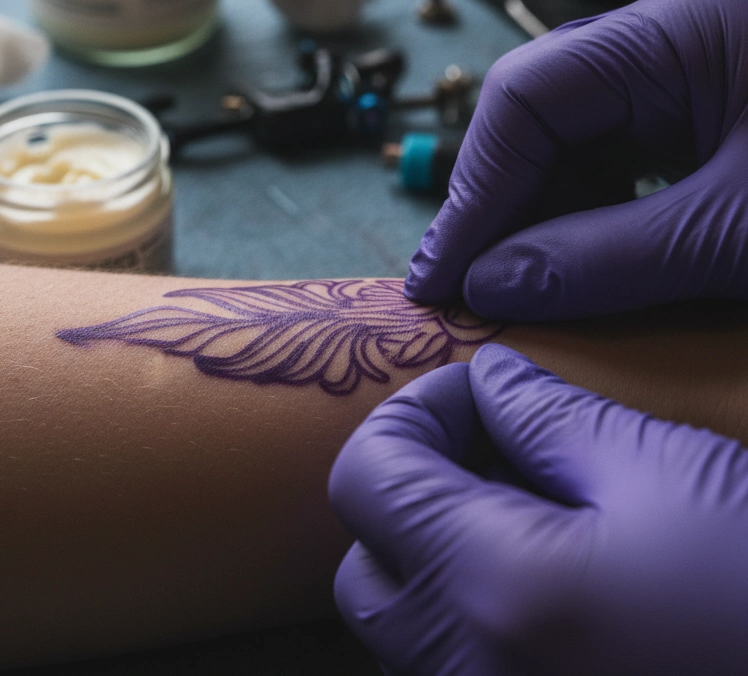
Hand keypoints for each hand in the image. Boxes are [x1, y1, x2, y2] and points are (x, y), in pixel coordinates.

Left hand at [329, 345, 747, 675]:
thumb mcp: (662, 471)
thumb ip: (547, 415)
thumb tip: (488, 380)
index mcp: (488, 589)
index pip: (365, 479)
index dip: (408, 416)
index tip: (473, 395)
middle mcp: (465, 673)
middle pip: (367, 566)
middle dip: (407, 494)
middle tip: (487, 453)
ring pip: (404, 630)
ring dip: (433, 557)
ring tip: (523, 513)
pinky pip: (454, 672)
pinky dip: (470, 617)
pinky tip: (547, 582)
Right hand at [404, 0, 747, 319]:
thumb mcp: (734, 236)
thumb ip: (604, 260)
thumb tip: (485, 286)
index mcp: (678, 32)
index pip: (526, 95)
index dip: (474, 189)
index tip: (447, 273)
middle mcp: (669, 43)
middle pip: (537, 114)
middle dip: (497, 202)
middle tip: (465, 285)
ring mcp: (686, 81)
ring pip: (570, 143)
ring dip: (535, 217)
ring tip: (510, 287)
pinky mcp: (701, 124)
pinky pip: (613, 164)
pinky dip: (583, 221)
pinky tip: (567, 269)